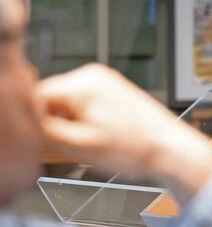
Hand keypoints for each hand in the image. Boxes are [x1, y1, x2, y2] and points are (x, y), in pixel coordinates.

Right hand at [36, 64, 211, 202]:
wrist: (172, 150)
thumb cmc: (136, 149)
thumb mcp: (80, 146)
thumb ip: (45, 130)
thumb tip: (24, 121)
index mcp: (83, 84)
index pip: (35, 97)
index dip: (33, 122)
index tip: (40, 141)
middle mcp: (93, 76)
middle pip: (50, 99)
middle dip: (51, 122)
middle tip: (66, 147)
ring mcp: (105, 82)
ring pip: (66, 104)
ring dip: (67, 124)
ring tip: (87, 144)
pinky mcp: (114, 93)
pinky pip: (83, 105)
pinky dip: (82, 122)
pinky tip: (96, 139)